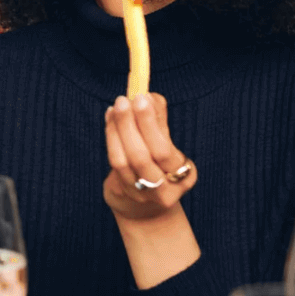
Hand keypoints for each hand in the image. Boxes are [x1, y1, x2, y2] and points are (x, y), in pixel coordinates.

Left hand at [103, 93, 197, 221]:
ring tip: (116, 107)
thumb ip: (160, 120)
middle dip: (130, 124)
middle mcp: (165, 190)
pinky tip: (111, 118)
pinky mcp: (123, 192)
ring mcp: (141, 194)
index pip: (164, 150)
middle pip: (142, 157)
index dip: (150, 123)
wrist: (148, 198)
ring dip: (117, 129)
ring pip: (123, 160)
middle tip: (124, 100)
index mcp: (184, 175)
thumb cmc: (160, 162)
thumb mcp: (167, 143)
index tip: (142, 97)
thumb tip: (150, 97)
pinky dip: (110, 136)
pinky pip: (114, 161)